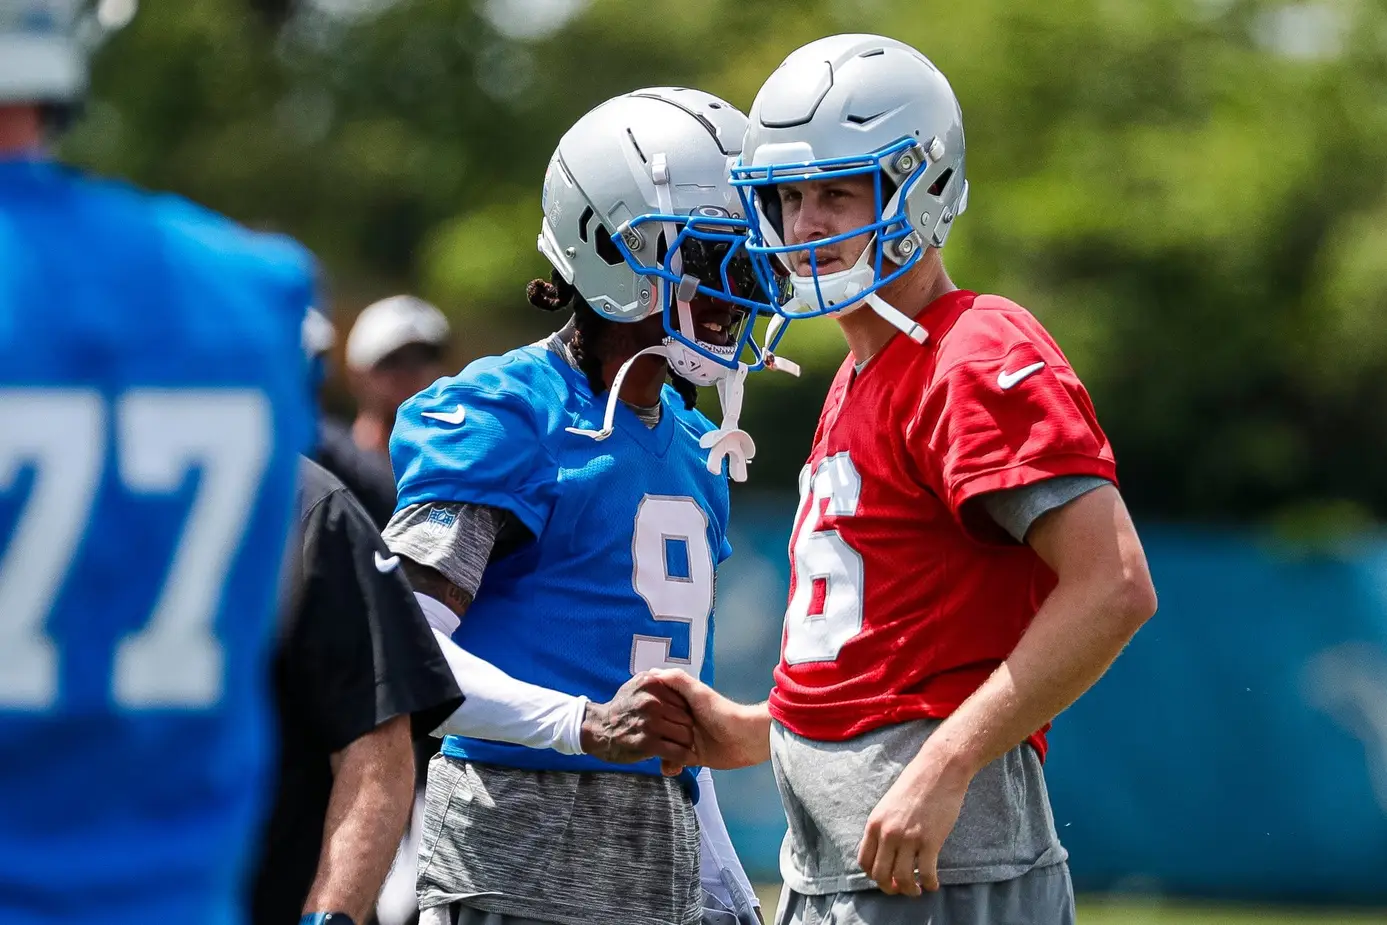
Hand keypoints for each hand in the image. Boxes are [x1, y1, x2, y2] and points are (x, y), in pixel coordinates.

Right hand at [580, 671, 695, 765]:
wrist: (598, 728)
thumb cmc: (620, 709)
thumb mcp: (636, 685)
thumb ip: (656, 682)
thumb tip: (675, 682)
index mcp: (651, 683)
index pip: (683, 698)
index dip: (685, 711)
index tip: (682, 719)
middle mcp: (651, 701)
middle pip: (686, 717)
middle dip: (688, 728)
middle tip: (684, 735)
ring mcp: (650, 722)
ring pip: (684, 734)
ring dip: (686, 744)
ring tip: (684, 746)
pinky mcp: (647, 743)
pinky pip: (676, 751)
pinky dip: (684, 757)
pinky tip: (686, 758)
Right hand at [649, 669, 770, 771]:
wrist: (744, 739)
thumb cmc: (722, 712)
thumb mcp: (697, 691)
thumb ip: (676, 680)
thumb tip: (652, 673)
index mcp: (679, 702)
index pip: (654, 706)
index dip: (648, 713)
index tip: (641, 717)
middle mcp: (680, 719)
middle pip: (655, 729)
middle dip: (654, 737)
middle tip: (654, 738)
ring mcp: (685, 738)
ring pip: (661, 746)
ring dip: (661, 754)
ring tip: (665, 754)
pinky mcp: (690, 756)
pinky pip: (672, 761)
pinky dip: (670, 765)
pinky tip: (674, 766)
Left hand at [857, 750, 971, 895]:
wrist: (939, 769)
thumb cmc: (916, 784)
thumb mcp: (888, 804)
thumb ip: (883, 826)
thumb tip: (886, 851)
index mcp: (874, 823)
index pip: (864, 862)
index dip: (874, 876)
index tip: (885, 878)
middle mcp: (887, 833)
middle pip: (881, 875)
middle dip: (890, 888)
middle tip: (900, 888)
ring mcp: (908, 838)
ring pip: (902, 879)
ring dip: (910, 890)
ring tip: (917, 890)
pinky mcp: (930, 841)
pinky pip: (926, 873)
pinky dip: (930, 884)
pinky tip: (933, 884)